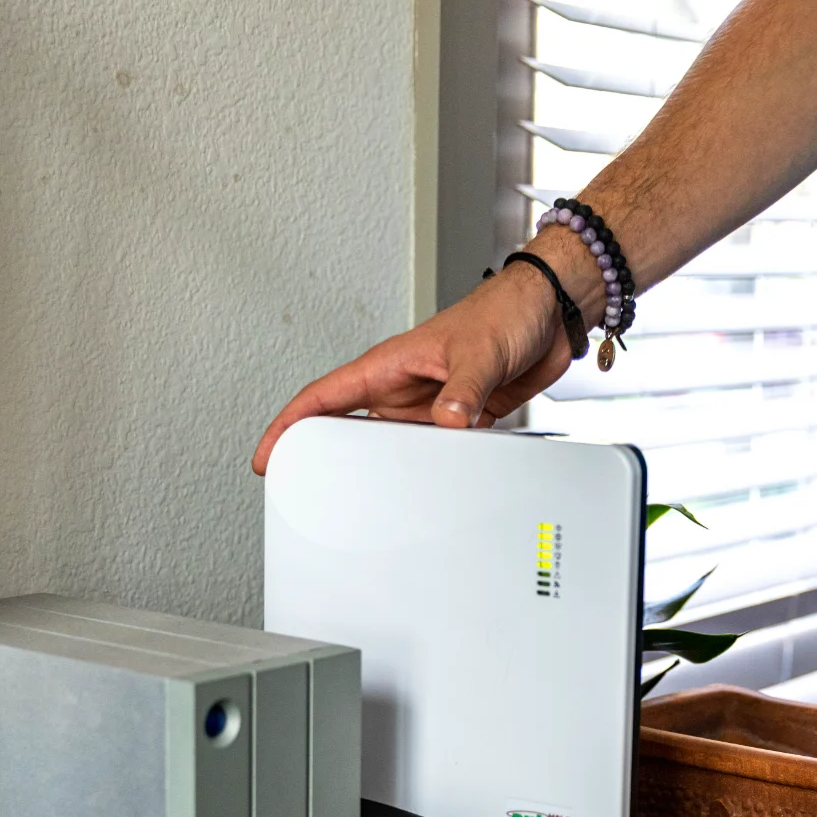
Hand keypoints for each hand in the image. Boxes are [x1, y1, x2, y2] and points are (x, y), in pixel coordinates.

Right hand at [252, 261, 577, 474]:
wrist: (547, 314)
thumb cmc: (505, 312)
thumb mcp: (480, 351)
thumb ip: (463, 391)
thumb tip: (446, 423)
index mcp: (389, 365)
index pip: (324, 397)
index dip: (289, 425)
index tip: (268, 455)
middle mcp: (402, 388)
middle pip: (347, 428)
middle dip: (323, 458)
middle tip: (303, 490)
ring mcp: (428, 406)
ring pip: (389, 447)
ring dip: (378, 471)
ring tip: (363, 504)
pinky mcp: (457, 418)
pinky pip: (431, 452)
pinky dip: (426, 471)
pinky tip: (427, 490)